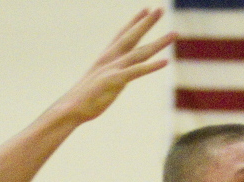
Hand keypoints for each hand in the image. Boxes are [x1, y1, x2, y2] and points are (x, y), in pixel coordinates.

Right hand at [56, 8, 176, 124]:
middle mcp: (110, 60)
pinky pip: (136, 71)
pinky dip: (151, 66)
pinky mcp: (114, 82)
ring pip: (140, 52)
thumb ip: (108, 78)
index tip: (145, 10)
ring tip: (174, 34)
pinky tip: (166, 61)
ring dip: (158, 43)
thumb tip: (113, 79)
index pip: (121, 35)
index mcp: (105, 59)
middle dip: (146, 23)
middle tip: (160, 8)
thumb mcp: (96, 85)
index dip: (134, 22)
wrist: (69, 110)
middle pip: (132, 37)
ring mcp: (112, 70)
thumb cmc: (82, 100)